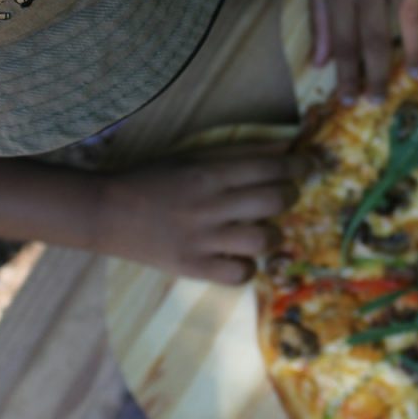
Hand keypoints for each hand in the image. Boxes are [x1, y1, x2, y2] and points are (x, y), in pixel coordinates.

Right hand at [93, 147, 309, 284]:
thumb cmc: (154, 178)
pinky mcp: (192, 268)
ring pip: (263, 239)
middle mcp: (210, 204)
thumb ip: (239, 152)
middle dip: (291, 194)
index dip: (299, 164)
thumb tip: (285, 144)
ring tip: (264, 230)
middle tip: (287, 194)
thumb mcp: (193, 155)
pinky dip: (247, 266)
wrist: (107, 212)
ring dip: (273, 234)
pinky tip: (239, 256)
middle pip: (275, 200)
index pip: (269, 165)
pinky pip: (239, 274)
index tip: (310, 164)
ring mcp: (202, 239)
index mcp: (209, 172)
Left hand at [304, 0, 417, 101]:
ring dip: (412, 48)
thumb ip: (319, 18)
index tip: (351, 101)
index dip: (348, 75)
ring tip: (414, 72)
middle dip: (377, 74)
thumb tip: (320, 62)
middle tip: (381, 100)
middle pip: (376, 38)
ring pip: (410, 17)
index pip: (344, 43)